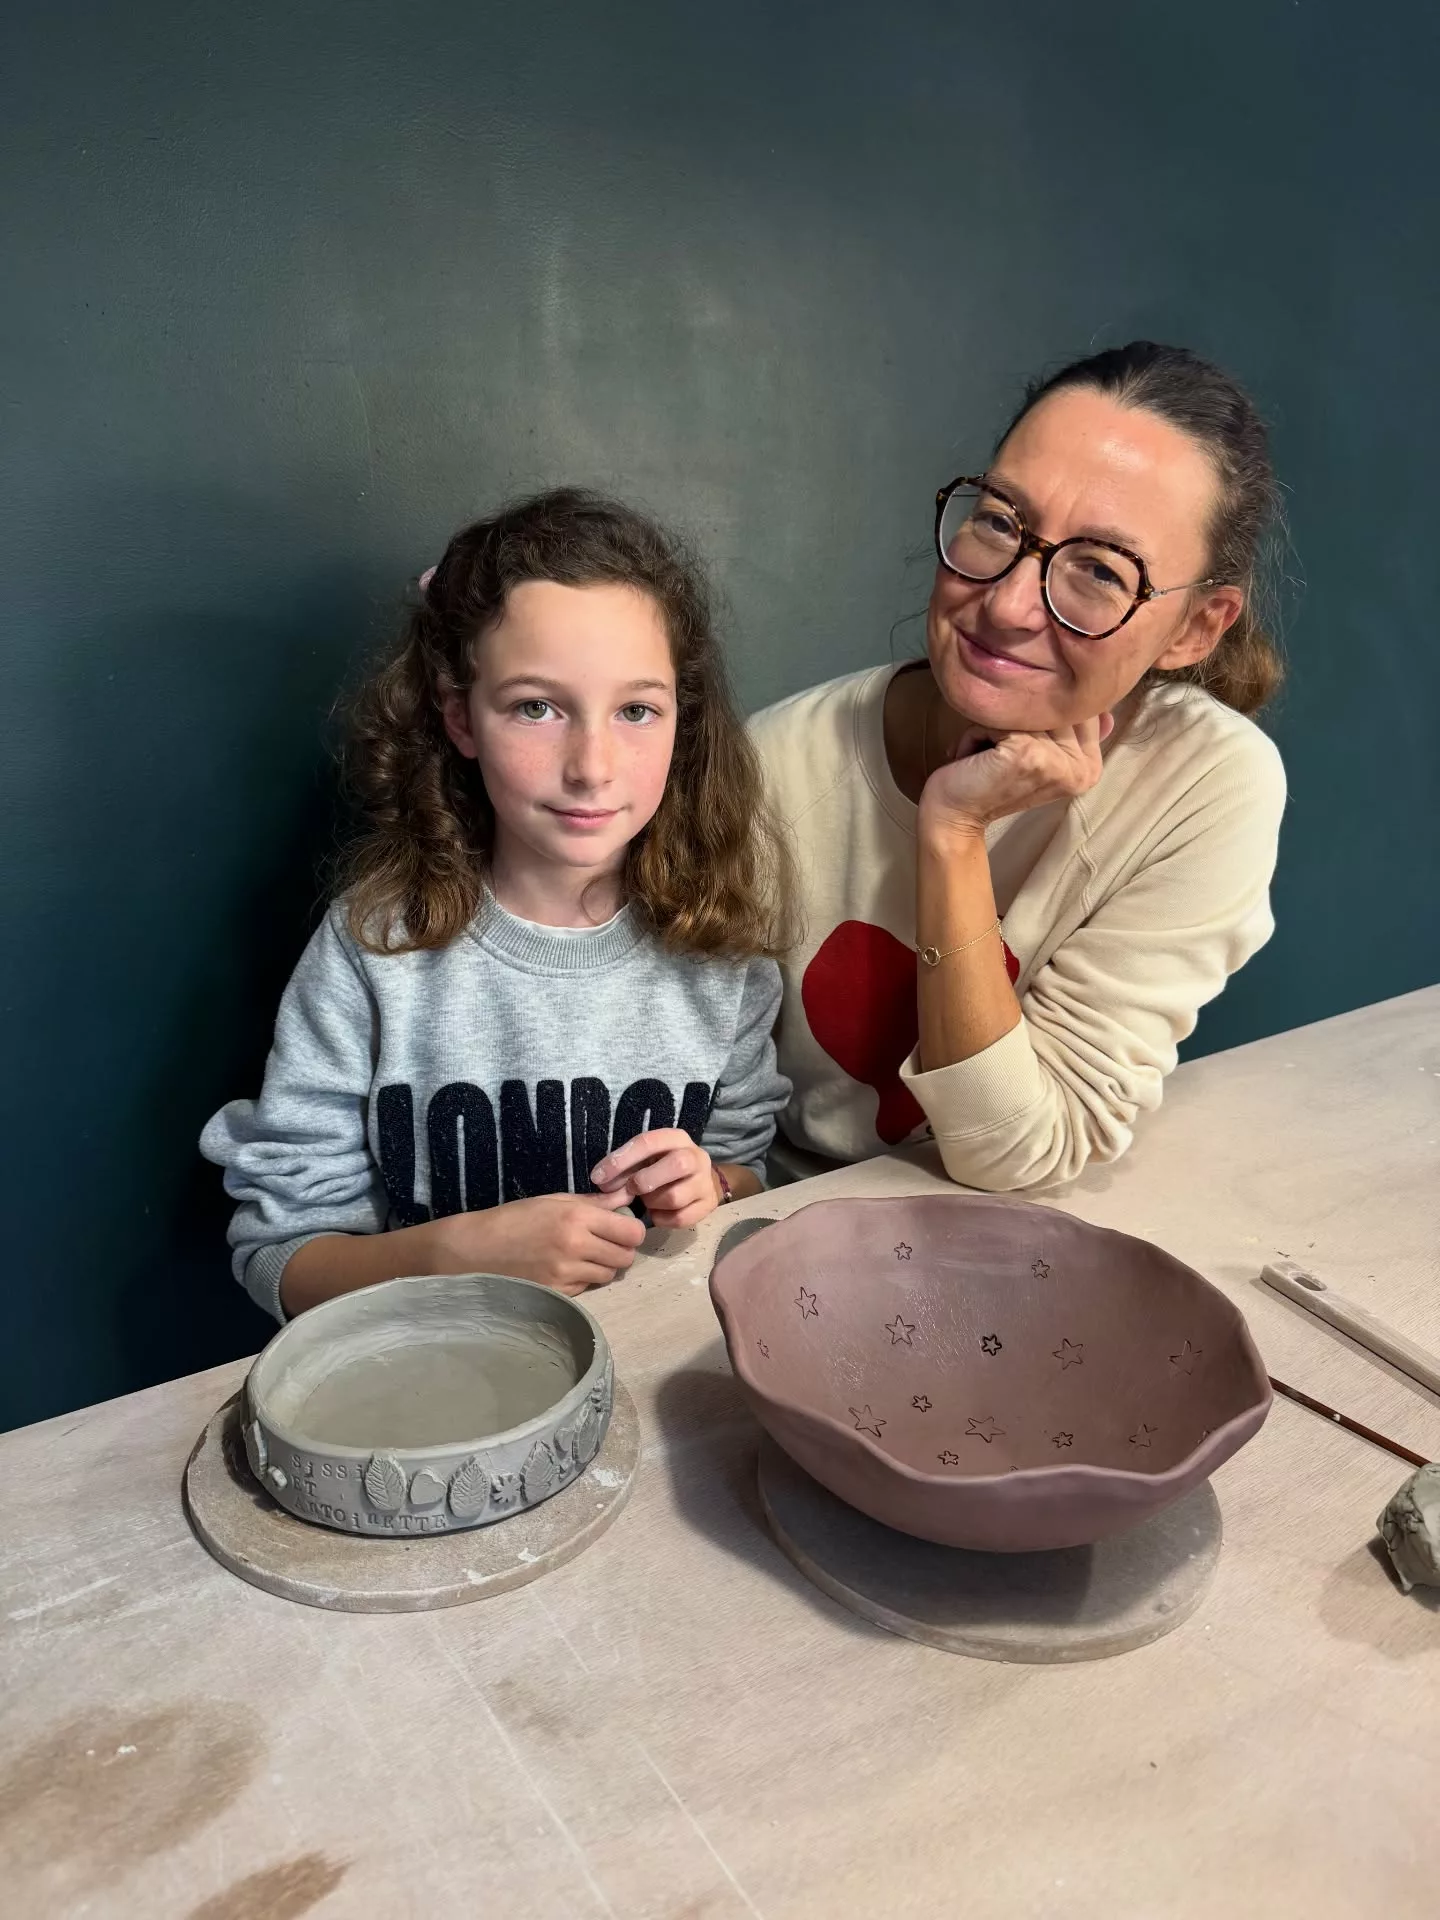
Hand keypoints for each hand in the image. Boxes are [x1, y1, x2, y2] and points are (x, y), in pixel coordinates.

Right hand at [433, 1191, 645, 1295]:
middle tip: (605, 1244)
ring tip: (582, 1256)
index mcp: (576, 1218)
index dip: (631, 1230)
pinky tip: (564, 1268)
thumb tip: (627, 1196)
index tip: (622, 1228)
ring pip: (608, 1275)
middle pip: (625, 1257)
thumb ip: (594, 1202)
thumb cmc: (514, 1219)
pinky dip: (582, 1279)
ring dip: (603, 1267)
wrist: (475, 1250)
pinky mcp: (557, 1293)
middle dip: (620, 1250)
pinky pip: (587, 1287)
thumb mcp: (553, 1200)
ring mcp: (566, 1274)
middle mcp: (575, 1247)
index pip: (631, 1231)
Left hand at [591, 1129, 721, 1229]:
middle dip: (645, 1181)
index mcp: (677, 1138)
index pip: (648, 1142)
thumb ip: (625, 1167)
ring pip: (675, 1197)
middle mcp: (697, 1157)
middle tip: (630, 1190)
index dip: (620, 1160)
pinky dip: (662, 1219)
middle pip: (676, 1165)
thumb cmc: (661, 1166)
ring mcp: (705, 1182)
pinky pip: (680, 1218)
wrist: (696, 1180)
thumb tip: (602, 1182)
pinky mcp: (708, 1205)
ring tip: (647, 1200)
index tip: (598, 1177)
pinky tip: (657, 1213)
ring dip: (652, 1202)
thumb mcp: (644, 1159)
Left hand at [919, 714, 1114, 839]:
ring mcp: (1058, 762)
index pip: (1077, 710)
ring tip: (985, 755)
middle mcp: (1083, 768)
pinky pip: (1001, 718)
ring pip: (1026, 709)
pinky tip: (975, 758)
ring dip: (994, 727)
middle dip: (1015, 721)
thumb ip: (1070, 735)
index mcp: (1091, 768)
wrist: (955, 817)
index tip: (1016, 747)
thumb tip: (1107, 713)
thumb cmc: (992, 782)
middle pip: (1052, 706)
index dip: (1039, 714)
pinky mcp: (1030, 754)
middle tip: (997, 753)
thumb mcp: (1039, 757)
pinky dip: (977, 733)